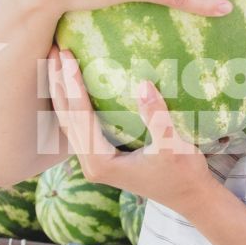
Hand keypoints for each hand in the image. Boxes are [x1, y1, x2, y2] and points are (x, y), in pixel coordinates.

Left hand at [48, 48, 218, 216]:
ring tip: (56, 58)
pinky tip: (73, 81)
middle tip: (55, 47)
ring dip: (62, 90)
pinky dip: (73, 101)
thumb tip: (143, 84)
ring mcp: (93, 161)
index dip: (73, 84)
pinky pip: (79, 125)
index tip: (68, 55)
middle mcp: (91, 164)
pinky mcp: (100, 156)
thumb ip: (158, 117)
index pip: (80, 116)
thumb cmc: (184, 173)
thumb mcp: (175, 146)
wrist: (190, 197)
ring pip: (68, 121)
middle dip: (58, 82)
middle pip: (66, 117)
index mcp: (101, 163)